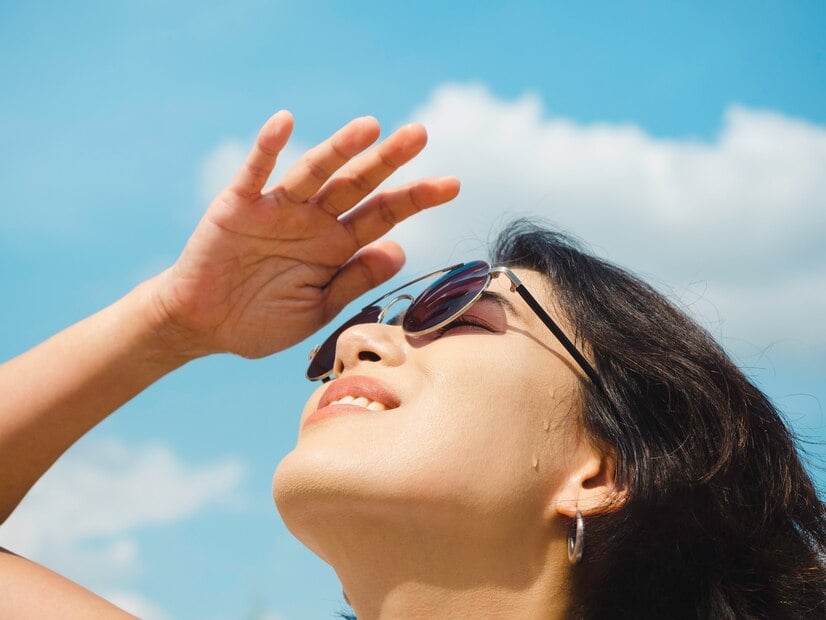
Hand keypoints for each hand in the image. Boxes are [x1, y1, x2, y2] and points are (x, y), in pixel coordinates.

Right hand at [152, 111, 459, 358]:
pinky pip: (255, 172)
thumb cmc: (261, 320)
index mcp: (336, 246)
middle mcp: (313, 220)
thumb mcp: (317, 308)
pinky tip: (286, 123)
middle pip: (357, 183)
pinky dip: (268, 148)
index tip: (453, 184)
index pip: (384, 214)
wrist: (203, 326)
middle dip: (388, 160)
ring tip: (370, 127)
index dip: (416, 198)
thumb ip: (355, 280)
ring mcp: (277, 209)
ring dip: (339, 149)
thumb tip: (400, 250)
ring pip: (314, 172)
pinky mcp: (238, 205)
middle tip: (420, 134)